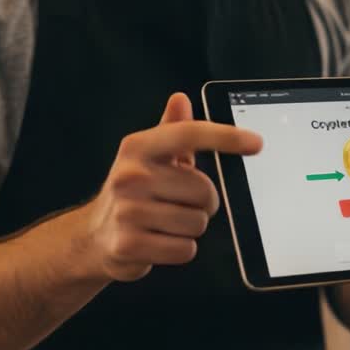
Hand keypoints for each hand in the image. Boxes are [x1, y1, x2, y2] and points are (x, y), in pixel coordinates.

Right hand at [81, 93, 261, 281]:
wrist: (93, 236)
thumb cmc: (132, 192)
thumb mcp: (148, 157)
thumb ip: (172, 130)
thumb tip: (181, 100)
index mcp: (138, 148)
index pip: (189, 134)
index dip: (226, 136)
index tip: (255, 143)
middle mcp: (130, 176)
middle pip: (204, 191)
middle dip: (203, 203)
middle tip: (180, 204)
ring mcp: (127, 211)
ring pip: (198, 223)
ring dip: (191, 228)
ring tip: (165, 223)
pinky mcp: (128, 245)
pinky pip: (185, 249)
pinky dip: (180, 249)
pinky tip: (159, 241)